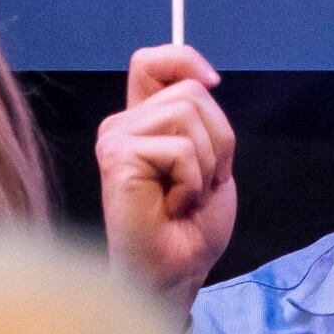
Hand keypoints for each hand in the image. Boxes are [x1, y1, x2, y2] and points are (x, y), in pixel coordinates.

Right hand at [96, 43, 240, 304]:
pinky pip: (180, 149)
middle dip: (217, 139)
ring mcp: (116, 139)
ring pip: (188, 114)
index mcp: (140, 122)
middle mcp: (122, 124)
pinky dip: (192, 183)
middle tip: (201, 182)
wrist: (175, 274)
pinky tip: (172, 207)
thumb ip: (199, 120)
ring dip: (205, 164)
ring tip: (184, 196)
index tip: (212, 82)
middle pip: (189, 91)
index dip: (184, 59)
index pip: (152, 61)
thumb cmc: (190, 228)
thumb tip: (204, 80)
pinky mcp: (118, 158)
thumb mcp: (208, 161)